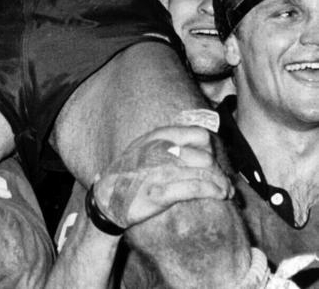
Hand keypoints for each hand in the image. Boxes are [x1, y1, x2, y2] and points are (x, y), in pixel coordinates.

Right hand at [92, 125, 232, 229]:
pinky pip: (194, 187)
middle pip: (205, 156)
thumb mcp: (145, 147)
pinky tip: (218, 195)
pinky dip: (211, 191)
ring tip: (226, 191)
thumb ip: (169, 143)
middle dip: (218, 171)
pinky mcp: (160, 193)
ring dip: (220, 183)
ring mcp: (159, 171)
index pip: (199, 135)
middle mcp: (159, 150)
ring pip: (203, 172)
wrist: (106, 196)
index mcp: (158, 136)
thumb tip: (202, 144)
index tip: (212, 161)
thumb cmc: (130, 172)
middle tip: (223, 182)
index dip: (210, 149)